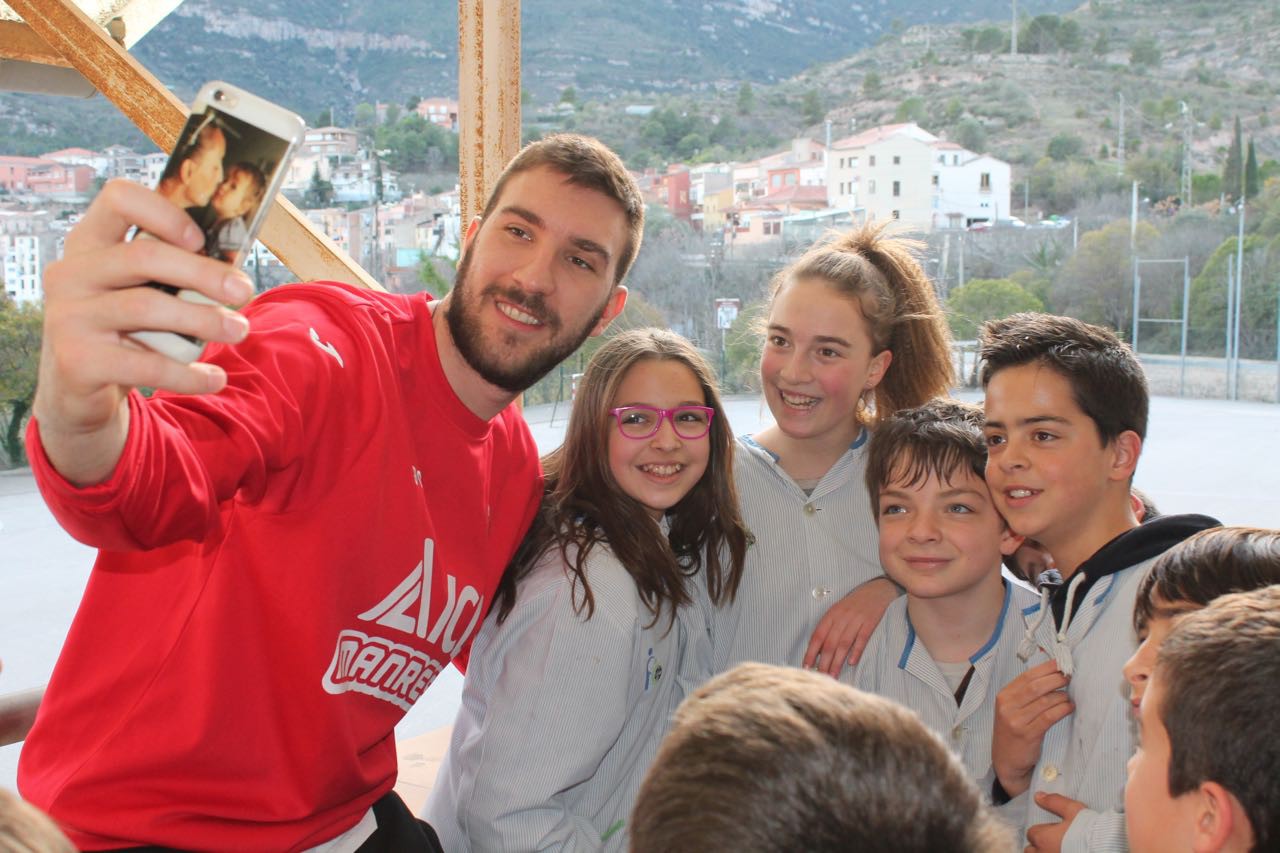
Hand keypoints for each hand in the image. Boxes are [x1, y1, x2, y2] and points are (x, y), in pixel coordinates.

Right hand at [32, 179, 254, 485]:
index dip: (164, 212)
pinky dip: (189, 373)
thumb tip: (235, 272)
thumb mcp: (138, 291)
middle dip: (204, 273)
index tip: (201, 240)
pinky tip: (214, 378)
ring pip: (147, 307)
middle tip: (244, 291)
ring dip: (204, 319)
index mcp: (89, 243)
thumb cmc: (122, 329)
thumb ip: (171, 274)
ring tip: (239, 330)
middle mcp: (72, 273)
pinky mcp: (77, 361)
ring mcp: (69, 316)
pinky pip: (146, 364)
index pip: (118, 199)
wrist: (76, 390)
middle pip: (144, 256)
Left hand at [803, 576, 898, 675]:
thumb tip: (818, 650)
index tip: (806, 666)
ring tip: (832, 675)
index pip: (817, 636)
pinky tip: (851, 662)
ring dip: (837, 661)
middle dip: (823, 662)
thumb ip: (828, 628)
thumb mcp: (837, 611)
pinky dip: (856, 651)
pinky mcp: (870, 623)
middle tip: (820, 677)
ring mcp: (856, 620)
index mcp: (831, 615)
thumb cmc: (853, 603)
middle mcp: (842, 617)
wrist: (876, 589)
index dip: (811, 652)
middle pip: (830, 643)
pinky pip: (861, 639)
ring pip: (844, 644)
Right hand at [992, 660, 1073, 796]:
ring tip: (1070, 697)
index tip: (1062, 664)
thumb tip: (1053, 674)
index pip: (1027, 676)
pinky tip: (1069, 708)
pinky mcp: (1027, 734)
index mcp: (1004, 695)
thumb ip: (1027, 693)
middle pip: (1036, 686)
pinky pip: (1049, 717)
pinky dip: (1062, 710)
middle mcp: (1007, 706)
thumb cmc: (1014, 731)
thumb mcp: (1012, 709)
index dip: (1046, 668)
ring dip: (1062, 696)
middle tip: (1070, 677)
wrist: (1006, 761)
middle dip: (1056, 679)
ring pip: (1045, 701)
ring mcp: (1016, 720)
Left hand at [1024, 793, 1085, 852]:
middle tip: (1051, 842)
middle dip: (1038, 846)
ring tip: (1056, 848)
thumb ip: (1053, 802)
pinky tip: (1063, 852)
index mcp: (1042, 838)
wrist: (1104, 846)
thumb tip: (1038, 796)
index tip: (1050, 830)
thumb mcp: (1071, 809)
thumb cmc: (1087, 828)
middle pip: (1031, 850)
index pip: (1031, 834)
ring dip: (1044, 852)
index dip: (1040, 831)